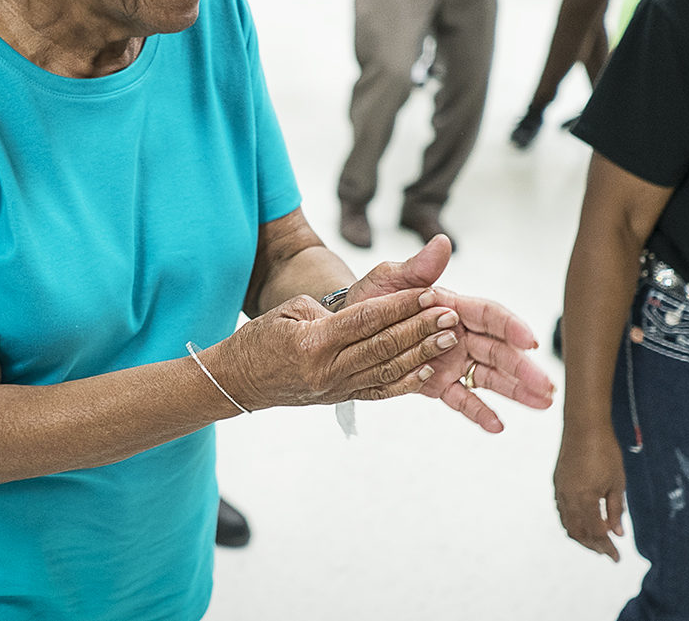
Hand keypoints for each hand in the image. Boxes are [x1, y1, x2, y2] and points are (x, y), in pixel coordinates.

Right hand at [217, 286, 460, 410]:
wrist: (239, 381)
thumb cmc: (260, 340)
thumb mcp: (287, 311)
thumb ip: (328, 313)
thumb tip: (363, 317)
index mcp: (313, 342)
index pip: (365, 321)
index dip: (399, 307)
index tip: (427, 293)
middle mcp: (328, 370)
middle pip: (383, 346)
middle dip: (419, 329)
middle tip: (449, 314)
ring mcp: (336, 387)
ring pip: (386, 370)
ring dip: (421, 354)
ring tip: (448, 338)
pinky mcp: (341, 396)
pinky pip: (379, 390)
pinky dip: (406, 382)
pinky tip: (429, 371)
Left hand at [346, 236, 554, 431]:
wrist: (349, 328)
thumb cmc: (373, 298)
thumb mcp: (389, 279)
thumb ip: (418, 267)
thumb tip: (441, 243)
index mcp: (451, 305)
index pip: (488, 315)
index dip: (510, 327)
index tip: (530, 340)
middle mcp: (458, 333)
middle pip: (498, 350)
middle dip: (524, 368)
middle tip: (547, 386)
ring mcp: (451, 360)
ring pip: (490, 376)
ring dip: (516, 390)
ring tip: (543, 404)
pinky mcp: (438, 383)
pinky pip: (462, 398)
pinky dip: (479, 412)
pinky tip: (498, 426)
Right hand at [554, 424, 626, 561]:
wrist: (584, 425)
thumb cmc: (604, 451)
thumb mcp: (617, 482)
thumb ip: (616, 510)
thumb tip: (617, 532)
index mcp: (585, 500)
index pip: (597, 533)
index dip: (607, 548)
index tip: (616, 558)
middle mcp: (568, 499)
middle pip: (578, 533)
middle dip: (593, 546)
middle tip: (607, 551)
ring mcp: (560, 490)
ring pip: (567, 524)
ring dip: (581, 535)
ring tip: (596, 539)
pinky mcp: (558, 482)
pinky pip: (562, 511)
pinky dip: (573, 521)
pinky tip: (584, 519)